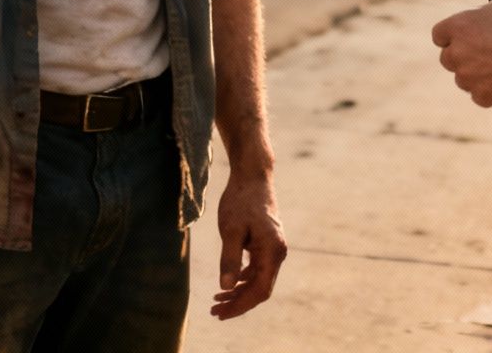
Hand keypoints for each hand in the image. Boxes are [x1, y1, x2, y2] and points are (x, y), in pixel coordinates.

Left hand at [211, 170, 286, 318]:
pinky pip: (256, 269)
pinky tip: (228, 283)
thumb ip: (229, 258)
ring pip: (258, 280)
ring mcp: (273, 249)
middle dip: (238, 303)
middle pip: (260, 289)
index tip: (220, 314)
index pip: (260, 291)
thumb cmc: (241, 201)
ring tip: (217, 301)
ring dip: (239, 292)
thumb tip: (225, 288)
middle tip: (214, 312)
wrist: (252, 177)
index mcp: (273, 252)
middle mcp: (277, 253)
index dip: (240, 305)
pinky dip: (242, 279)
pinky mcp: (266, 244)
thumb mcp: (231, 230)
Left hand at [432, 1, 491, 106]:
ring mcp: (467, 77)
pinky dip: (489, 90)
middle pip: (447, 59)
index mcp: (457, 27)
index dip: (451, 37)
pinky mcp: (482, 96)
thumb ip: (476, 20)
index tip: (463, 39)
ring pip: (463, 79)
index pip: (439, 35)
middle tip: (483, 55)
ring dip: (475, 75)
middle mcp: (456, 53)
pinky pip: (478, 94)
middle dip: (461, 57)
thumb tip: (472, 27)